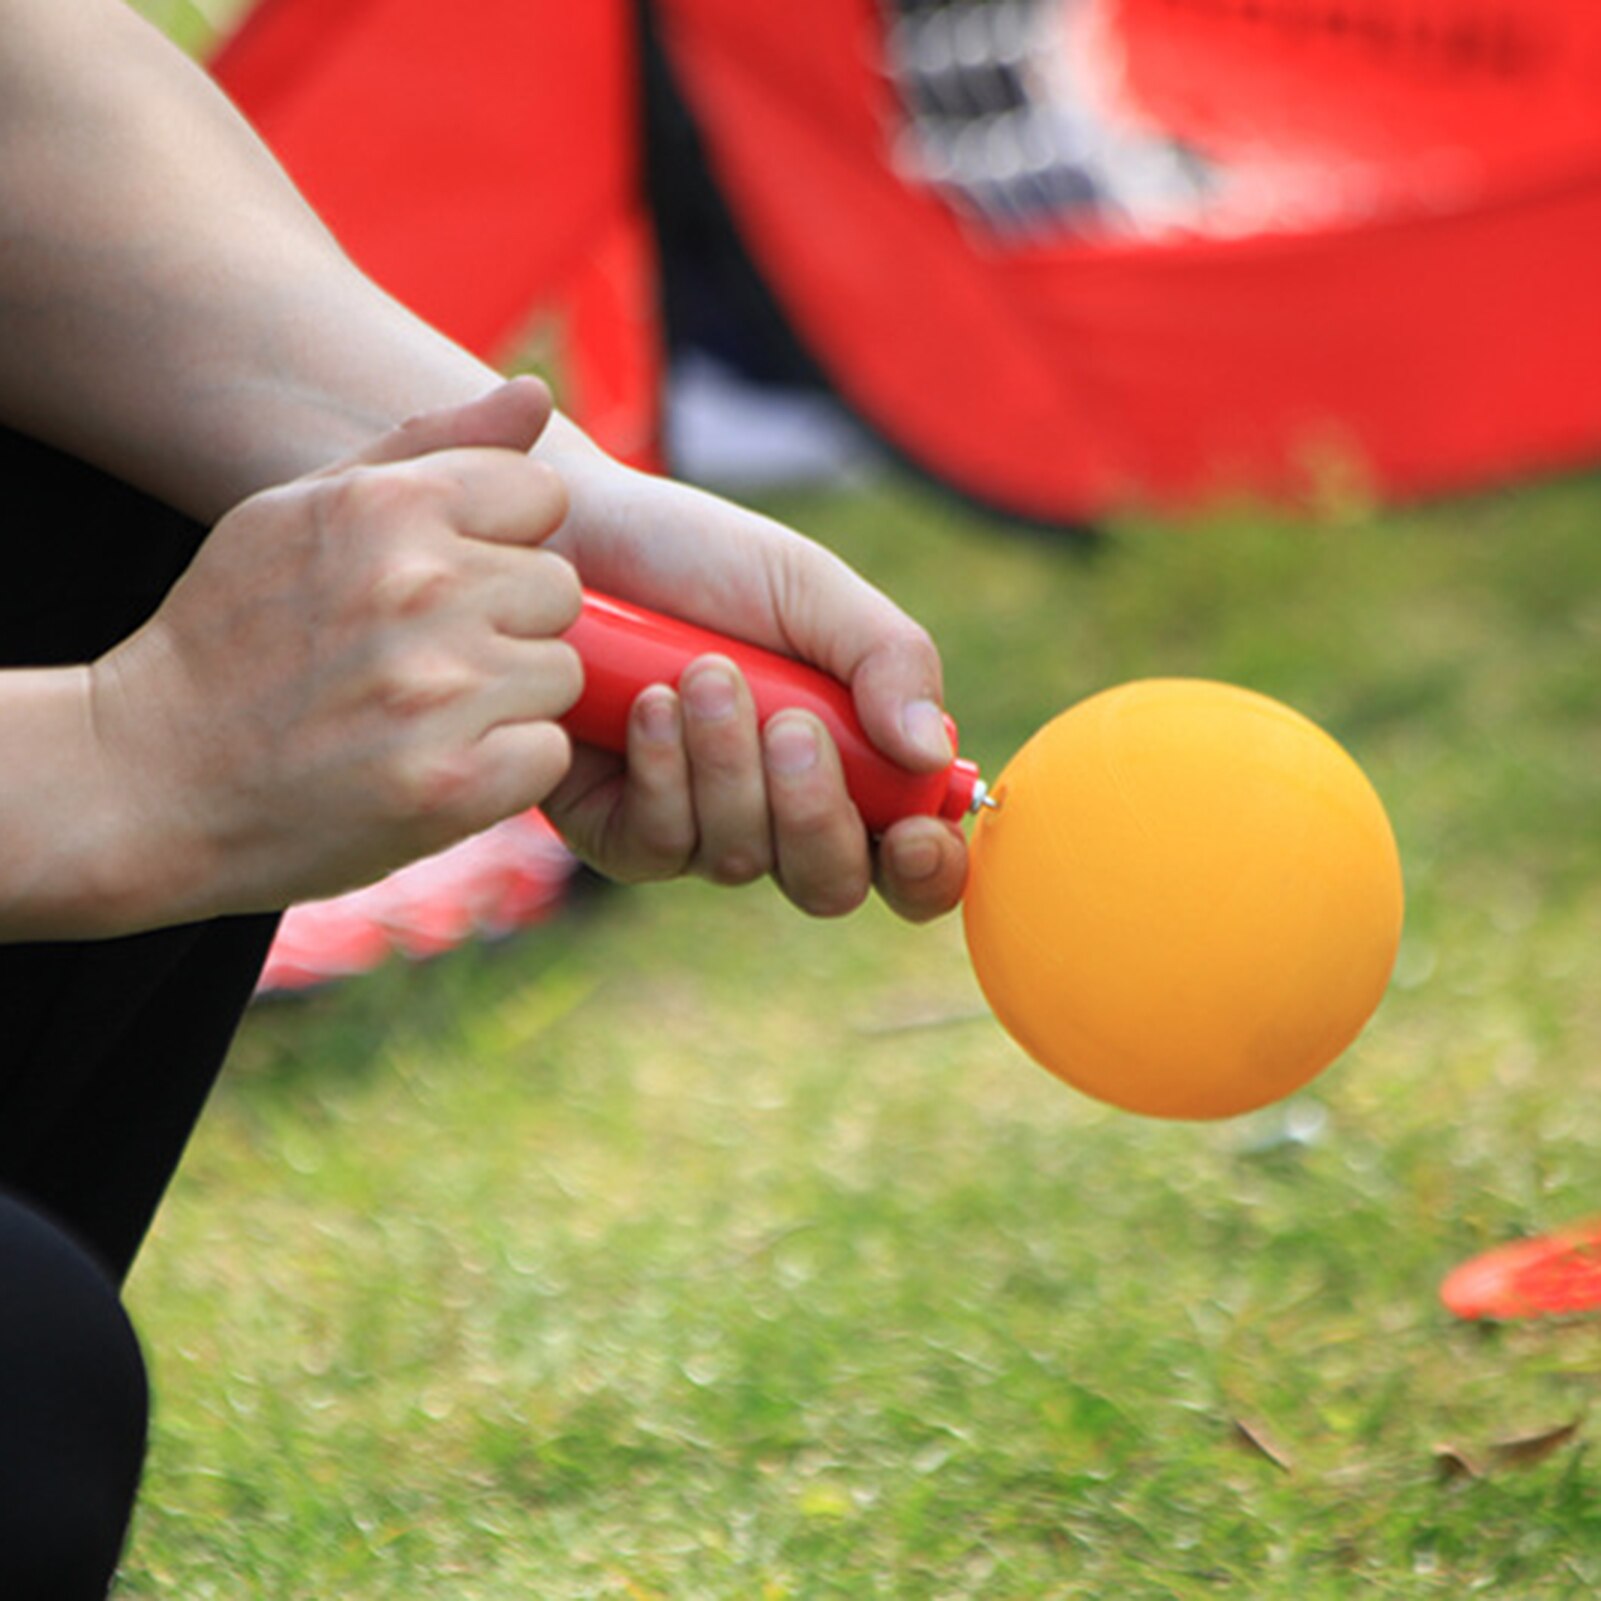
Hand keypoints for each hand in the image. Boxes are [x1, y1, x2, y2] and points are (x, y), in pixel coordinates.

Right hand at [88, 378, 581, 921]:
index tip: (448, 584)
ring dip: (510, 700)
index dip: (506, 544)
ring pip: (562, 675)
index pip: (544, 498)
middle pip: (560, 590)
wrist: (147, 781)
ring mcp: (437, 689)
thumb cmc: (231, 639)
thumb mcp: (301, 510)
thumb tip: (537, 394)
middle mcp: (419, 587)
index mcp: (387, 506)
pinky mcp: (451, 782)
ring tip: (423, 716)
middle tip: (426, 662)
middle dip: (510, 625)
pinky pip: (549, 752)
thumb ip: (430, 447)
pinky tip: (435, 764)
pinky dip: (507, 769)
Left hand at [533, 436, 968, 922]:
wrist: (573, 534)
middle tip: (790, 726)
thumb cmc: (697, 559)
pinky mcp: (618, 832)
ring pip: (741, 860)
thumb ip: (887, 658)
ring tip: (703, 673)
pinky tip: (648, 705)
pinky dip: (664, 773)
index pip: (908, 858)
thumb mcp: (810, 588)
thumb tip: (928, 755)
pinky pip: (661, 847)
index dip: (926, 870)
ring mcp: (698, 829)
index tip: (914, 834)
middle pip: (828, 883)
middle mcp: (777, 811)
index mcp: (849, 760)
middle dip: (815, 813)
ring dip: (729, 765)